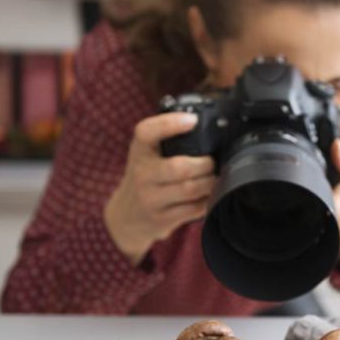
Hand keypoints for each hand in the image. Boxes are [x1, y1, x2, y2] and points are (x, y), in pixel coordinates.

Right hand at [104, 113, 215, 262]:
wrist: (126, 217)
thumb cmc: (146, 178)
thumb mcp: (146, 155)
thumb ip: (167, 140)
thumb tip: (203, 124)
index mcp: (139, 151)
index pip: (147, 132)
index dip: (170, 124)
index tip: (192, 120)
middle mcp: (142, 174)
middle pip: (180, 167)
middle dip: (205, 164)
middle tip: (212, 162)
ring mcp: (150, 199)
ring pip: (190, 189)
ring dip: (210, 183)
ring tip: (213, 178)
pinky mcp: (161, 219)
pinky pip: (194, 209)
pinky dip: (207, 200)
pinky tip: (207, 195)